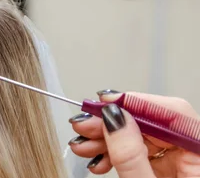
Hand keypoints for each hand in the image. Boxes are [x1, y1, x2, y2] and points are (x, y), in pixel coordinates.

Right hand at [68, 91, 199, 176]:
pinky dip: (114, 154)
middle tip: (83, 124)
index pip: (173, 112)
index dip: (135, 102)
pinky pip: (138, 153)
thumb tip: (113, 117)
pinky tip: (96, 159)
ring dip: (106, 139)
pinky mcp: (166, 173)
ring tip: (82, 145)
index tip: (104, 101)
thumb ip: (130, 156)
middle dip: (112, 123)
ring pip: (140, 137)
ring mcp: (180, 165)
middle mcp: (194, 155)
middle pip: (152, 123)